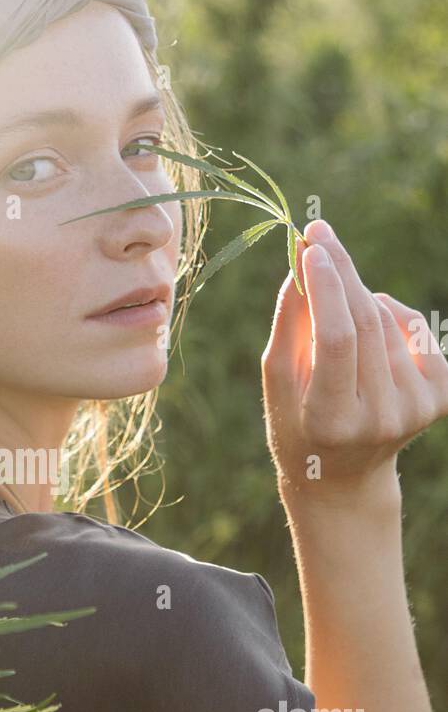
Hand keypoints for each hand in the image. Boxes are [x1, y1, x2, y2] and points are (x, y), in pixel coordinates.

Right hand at [261, 218, 447, 506]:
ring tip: (335, 312)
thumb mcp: (278, 385)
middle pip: (366, 323)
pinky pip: (414, 328)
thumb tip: (301, 267)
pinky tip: (371, 331)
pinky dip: (390, 314)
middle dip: (340, 271)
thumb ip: (287, 328)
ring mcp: (417, 409)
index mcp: (332, 421)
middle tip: (319, 234)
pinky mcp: (441, 398)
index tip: (310, 246)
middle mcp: (381, 419)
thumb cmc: (297, 424)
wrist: (344, 477)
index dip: (327, 289)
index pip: (338, 341)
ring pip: (387, 320)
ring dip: (357, 298)